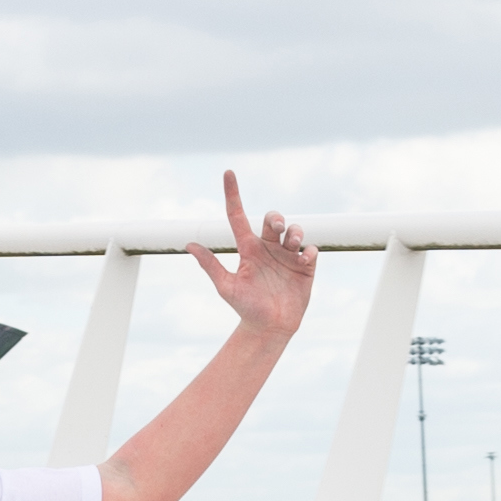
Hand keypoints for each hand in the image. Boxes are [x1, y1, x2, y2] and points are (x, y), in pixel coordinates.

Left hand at [187, 171, 315, 337]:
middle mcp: (268, 249)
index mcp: (248, 249)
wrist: (269, 327)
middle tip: (275, 228)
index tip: (228, 173)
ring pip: (294, 230)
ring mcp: (287, 256)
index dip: (233, 195)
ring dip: (294, 232)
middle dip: (276, 217)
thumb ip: (211, 265)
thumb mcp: (226, 286)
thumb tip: (189, 245)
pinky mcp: (305, 266)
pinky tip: (304, 260)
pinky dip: (308, 251)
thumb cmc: (245, 307)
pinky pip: (311, 250)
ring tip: (293, 244)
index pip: (238, 217)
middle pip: (272, 219)